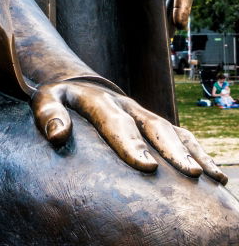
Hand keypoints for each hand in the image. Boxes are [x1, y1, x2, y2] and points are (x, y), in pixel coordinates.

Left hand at [32, 80, 226, 182]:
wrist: (77, 82)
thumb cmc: (59, 99)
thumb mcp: (45, 100)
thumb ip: (49, 115)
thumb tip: (58, 135)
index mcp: (98, 100)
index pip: (116, 122)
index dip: (131, 144)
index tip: (146, 166)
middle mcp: (126, 105)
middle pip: (153, 126)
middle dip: (171, 150)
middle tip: (189, 174)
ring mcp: (143, 113)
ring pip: (172, 130)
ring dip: (191, 152)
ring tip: (208, 176)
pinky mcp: (153, 122)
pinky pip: (180, 135)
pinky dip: (197, 151)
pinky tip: (213, 175)